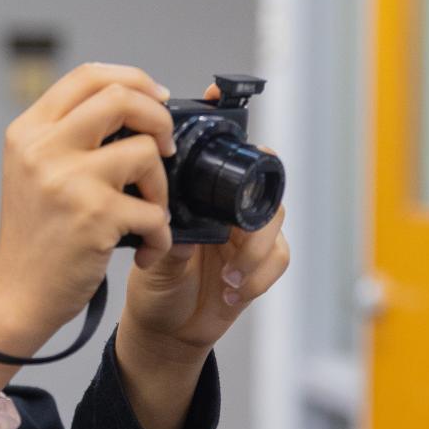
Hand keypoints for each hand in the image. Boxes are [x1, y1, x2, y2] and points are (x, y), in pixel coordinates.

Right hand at [0, 61, 178, 349]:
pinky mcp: (95, 216)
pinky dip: (159, 233)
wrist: (17, 293)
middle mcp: (44, 148)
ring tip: (148, 212)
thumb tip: (133, 105)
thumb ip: (68, 134)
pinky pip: (154, 210)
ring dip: (161, 185)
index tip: (155, 98)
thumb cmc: (34, 235)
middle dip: (158, 117)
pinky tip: (144, 248)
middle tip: (165, 145)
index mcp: (29, 131)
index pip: (87, 75)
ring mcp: (69, 180)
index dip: (132, 78)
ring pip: (146, 152)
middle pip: (121, 98)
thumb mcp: (32, 169)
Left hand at [120, 83, 289, 359]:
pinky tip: (231, 290)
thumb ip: (164, 225)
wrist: (162, 327)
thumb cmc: (153, 278)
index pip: (226, 154)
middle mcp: (228, 208)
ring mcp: (246, 236)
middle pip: (264, 181)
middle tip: (237, 222)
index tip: (219, 100)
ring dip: (254, 247)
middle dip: (256, 199)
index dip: (230, 128)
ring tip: (228, 270)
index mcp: (202, 194)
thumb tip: (170, 210)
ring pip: (275, 220)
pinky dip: (258, 275)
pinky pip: (279, 258)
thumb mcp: (150, 246)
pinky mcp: (260, 267)